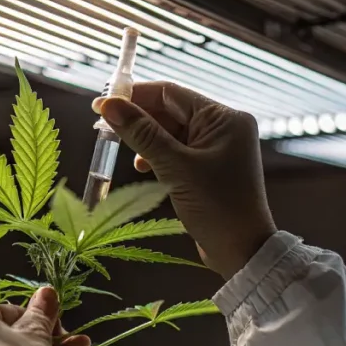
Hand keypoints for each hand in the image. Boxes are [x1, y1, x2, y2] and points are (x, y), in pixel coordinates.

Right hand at [95, 83, 275, 279]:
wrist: (242, 251)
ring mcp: (217, 147)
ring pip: (171, 131)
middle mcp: (223, 127)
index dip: (135, 96)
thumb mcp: (175, 168)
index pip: (171, 93)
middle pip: (170, 110)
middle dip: (138, 118)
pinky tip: (142, 166)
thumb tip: (110, 106)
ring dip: (145, 138)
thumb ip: (142, 135)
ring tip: (121, 147)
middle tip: (104, 125)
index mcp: (224, 118)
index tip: (103, 102)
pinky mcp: (209, 167)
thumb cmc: (216, 207)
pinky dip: (157, 154)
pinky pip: (177, 150)